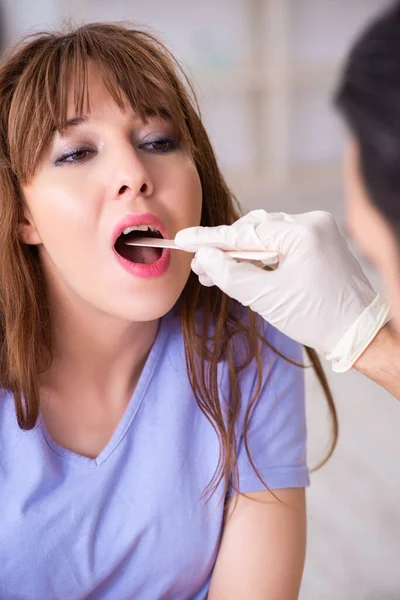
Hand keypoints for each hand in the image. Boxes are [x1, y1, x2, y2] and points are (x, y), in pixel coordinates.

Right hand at [175, 210, 389, 371]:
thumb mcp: (267, 298)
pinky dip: (260, 259)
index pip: (245, 233)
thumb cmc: (317, 318)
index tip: (184, 238)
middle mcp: (313, 223)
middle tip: (199, 267)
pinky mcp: (319, 245)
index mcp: (304, 232)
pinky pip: (280, 245)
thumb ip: (230, 274)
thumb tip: (204, 257)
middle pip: (255, 231)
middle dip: (226, 250)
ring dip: (241, 255)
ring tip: (215, 273)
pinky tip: (241, 272)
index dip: (211, 239)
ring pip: (266, 238)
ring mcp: (318, 232)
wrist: (358, 333)